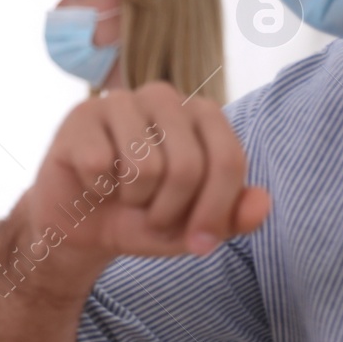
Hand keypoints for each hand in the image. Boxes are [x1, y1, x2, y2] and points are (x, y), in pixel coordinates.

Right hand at [19, 82, 270, 267]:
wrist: (79, 227)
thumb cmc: (140, 218)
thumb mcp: (192, 227)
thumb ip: (232, 218)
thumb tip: (262, 204)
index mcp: (202, 115)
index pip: (228, 159)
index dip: (217, 210)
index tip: (200, 244)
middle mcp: (164, 97)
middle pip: (188, 166)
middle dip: (170, 211)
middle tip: (152, 218)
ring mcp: (120, 101)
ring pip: (144, 166)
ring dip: (133, 201)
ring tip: (125, 196)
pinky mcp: (81, 116)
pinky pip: (99, 164)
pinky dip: (97, 188)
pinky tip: (93, 182)